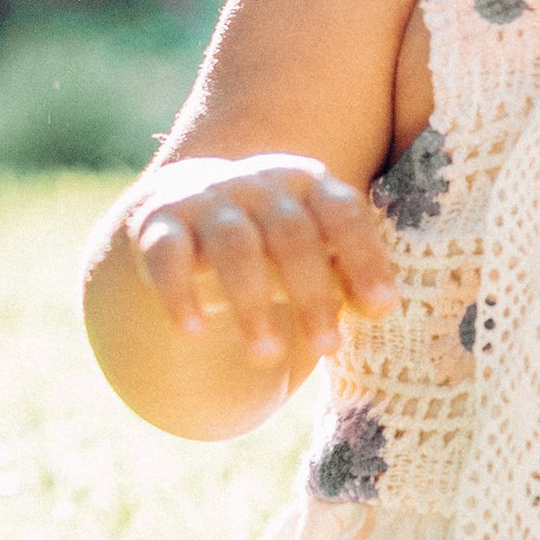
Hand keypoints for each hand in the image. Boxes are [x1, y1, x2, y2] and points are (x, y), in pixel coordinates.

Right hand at [130, 154, 398, 365]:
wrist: (186, 217)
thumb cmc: (274, 251)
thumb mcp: (315, 255)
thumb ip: (347, 274)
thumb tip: (382, 305)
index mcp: (307, 185)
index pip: (342, 212)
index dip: (363, 257)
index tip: (381, 308)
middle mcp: (257, 184)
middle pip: (290, 232)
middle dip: (311, 292)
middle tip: (329, 347)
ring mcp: (204, 201)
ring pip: (233, 244)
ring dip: (252, 301)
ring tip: (267, 355)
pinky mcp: (157, 226)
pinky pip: (167, 256)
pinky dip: (178, 293)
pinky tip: (193, 332)